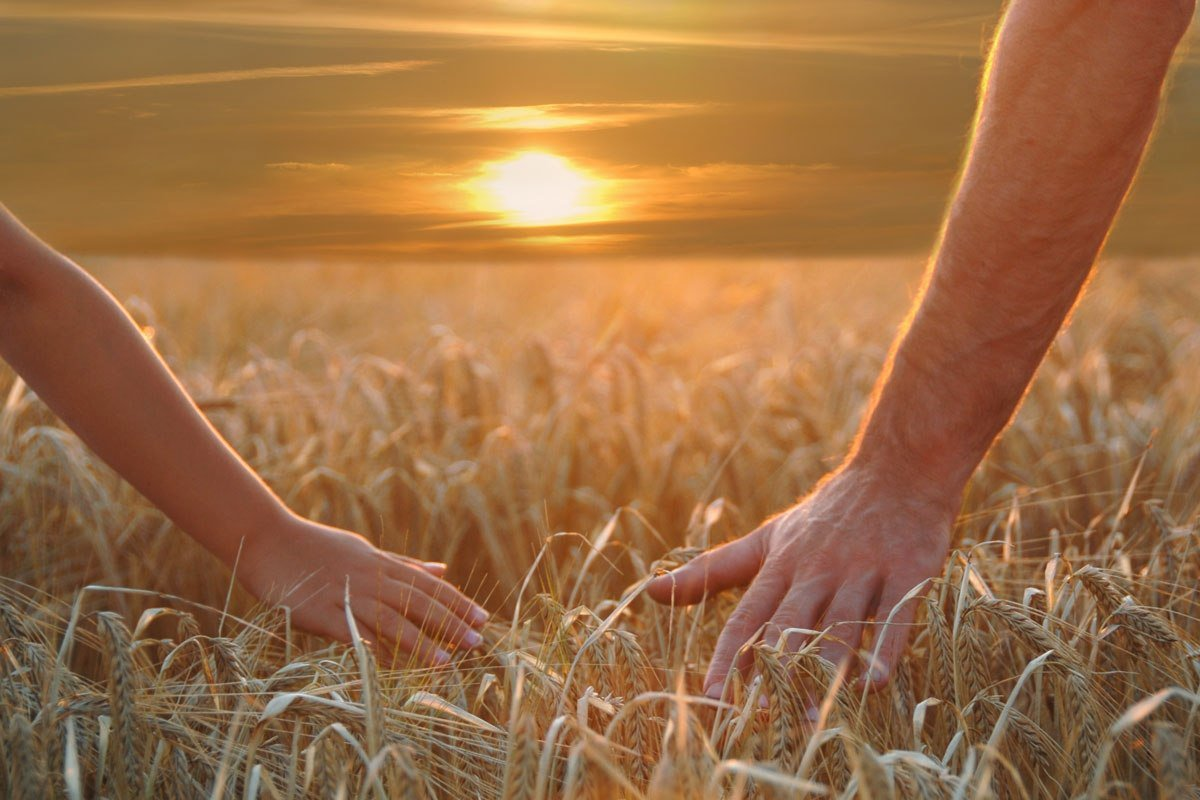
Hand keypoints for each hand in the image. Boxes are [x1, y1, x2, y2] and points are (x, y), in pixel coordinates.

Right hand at [238, 513, 487, 666]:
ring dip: (420, 641)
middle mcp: (370, 578)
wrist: (267, 540)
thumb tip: (442, 570)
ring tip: (445, 662)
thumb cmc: (317, 547)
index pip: (427, 584)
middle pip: (417, 602)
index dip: (456, 602)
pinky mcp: (320, 612)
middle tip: (476, 642)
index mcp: (381, 564)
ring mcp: (345, 595)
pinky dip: (371, 648)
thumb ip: (403, 564)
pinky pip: (350, 633)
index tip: (482, 618)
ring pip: (390, 619)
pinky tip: (390, 665)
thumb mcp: (365, 550)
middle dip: (449, 623)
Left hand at [646, 463, 954, 696]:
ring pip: (839, 624)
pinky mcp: (906, 570)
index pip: (748, 617)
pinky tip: (873, 682)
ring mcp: (861, 569)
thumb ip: (712, 570)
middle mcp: (816, 568)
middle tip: (758, 717)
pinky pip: (895, 612)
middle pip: (789, 626)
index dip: (728, 657)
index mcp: (781, 564)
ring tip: (811, 717)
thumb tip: (648, 591)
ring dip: (824, 672)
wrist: (896, 470)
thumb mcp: (766, 539)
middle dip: (772, 672)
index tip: (711, 697)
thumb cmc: (825, 516)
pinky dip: (884, 646)